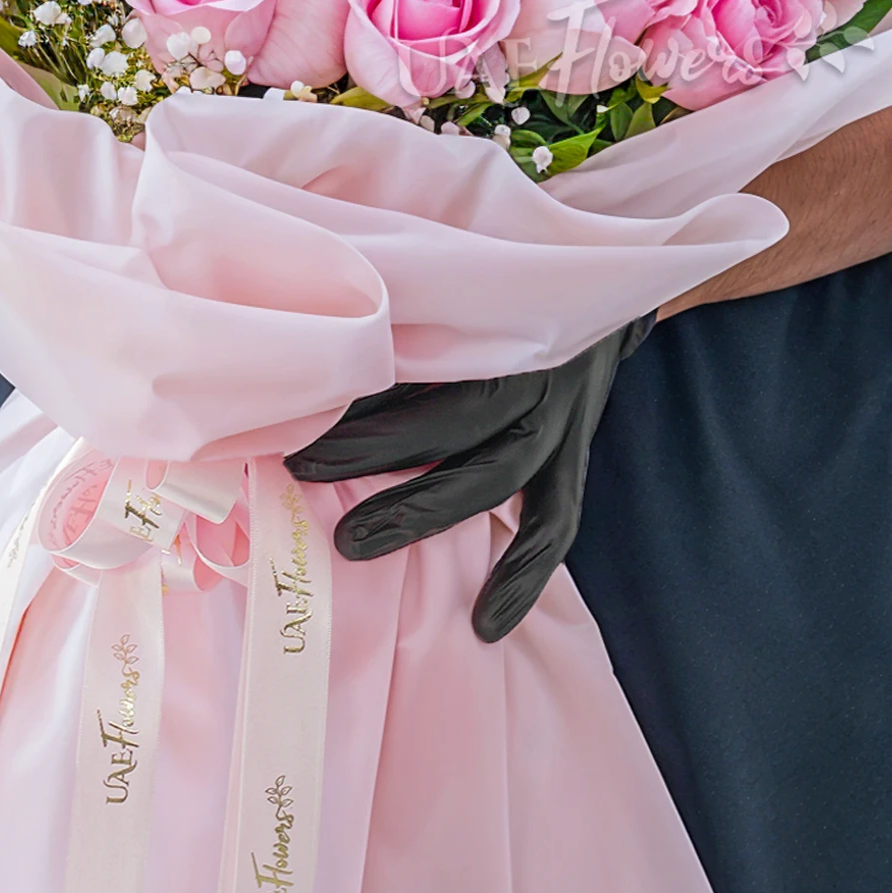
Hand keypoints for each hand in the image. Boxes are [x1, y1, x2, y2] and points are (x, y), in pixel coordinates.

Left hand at [287, 316, 653, 642]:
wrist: (599, 270)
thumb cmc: (499, 281)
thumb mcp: (456, 280)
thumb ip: (404, 314)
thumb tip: (312, 358)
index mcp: (495, 319)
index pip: (423, 355)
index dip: (359, 386)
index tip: (292, 410)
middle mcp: (531, 370)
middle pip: (453, 416)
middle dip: (374, 450)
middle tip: (300, 472)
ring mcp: (560, 416)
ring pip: (496, 473)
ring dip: (425, 510)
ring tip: (354, 543)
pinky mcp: (576, 453)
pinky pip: (555, 522)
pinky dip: (523, 574)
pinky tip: (485, 622)